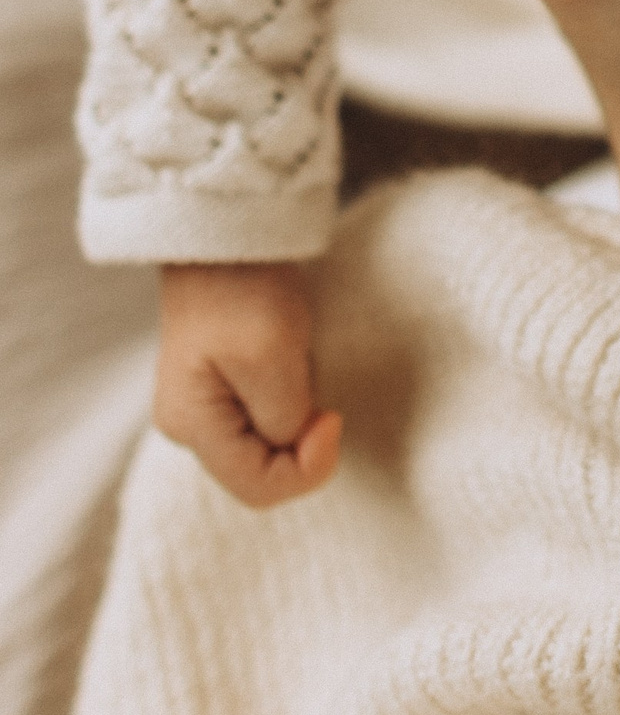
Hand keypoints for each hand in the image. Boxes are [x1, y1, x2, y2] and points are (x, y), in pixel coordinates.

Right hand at [154, 261, 341, 508]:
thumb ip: (285, 418)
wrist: (227, 226)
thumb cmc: (245, 287)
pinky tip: (295, 361)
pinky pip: (267, 413)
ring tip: (301, 364)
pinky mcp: (224, 379)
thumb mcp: (272, 357)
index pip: (260, 488)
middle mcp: (190, 424)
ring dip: (297, 415)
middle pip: (262, 470)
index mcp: (192, 426)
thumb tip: (296, 443)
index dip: (309, 466)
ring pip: (267, 442)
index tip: (333, 415)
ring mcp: (205, 402)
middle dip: (300, 440)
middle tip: (317, 387)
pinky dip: (291, 396)